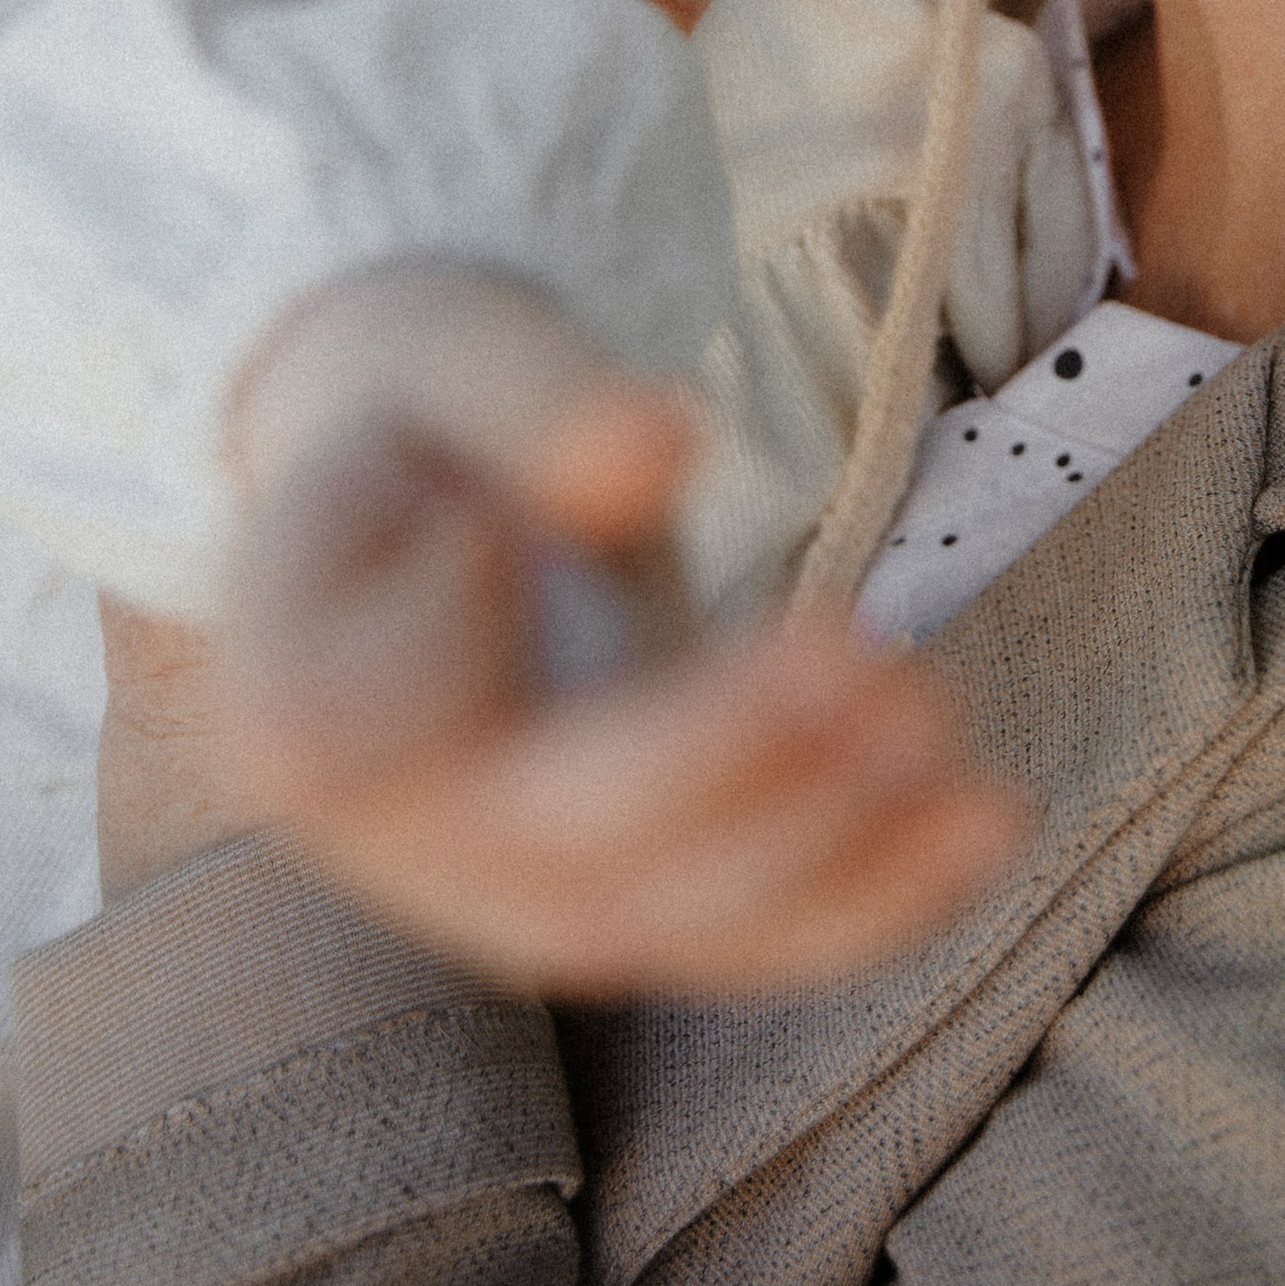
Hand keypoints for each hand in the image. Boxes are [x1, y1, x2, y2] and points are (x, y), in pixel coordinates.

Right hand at [116, 0, 1025, 992]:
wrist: (427, 483)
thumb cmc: (432, 394)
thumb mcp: (456, 351)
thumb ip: (535, 400)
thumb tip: (648, 447)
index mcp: (298, 684)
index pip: (347, 728)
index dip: (440, 654)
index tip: (496, 527)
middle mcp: (397, 826)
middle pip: (548, 848)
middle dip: (724, 773)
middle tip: (872, 667)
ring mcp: (508, 886)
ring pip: (666, 922)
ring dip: (826, 855)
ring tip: (957, 751)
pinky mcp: (623, 893)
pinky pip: (747, 933)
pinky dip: (871, 900)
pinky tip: (986, 827)